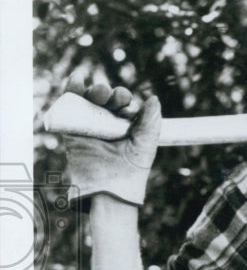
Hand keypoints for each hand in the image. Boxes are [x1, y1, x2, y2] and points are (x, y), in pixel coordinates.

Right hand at [62, 76, 160, 205]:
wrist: (110, 189)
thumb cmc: (132, 170)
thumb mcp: (146, 144)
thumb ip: (151, 121)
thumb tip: (154, 97)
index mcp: (126, 122)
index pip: (124, 103)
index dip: (125, 100)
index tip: (128, 110)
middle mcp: (107, 121)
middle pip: (106, 99)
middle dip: (109, 94)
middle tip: (111, 98)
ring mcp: (89, 123)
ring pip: (89, 99)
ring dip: (93, 90)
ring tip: (98, 92)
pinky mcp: (72, 129)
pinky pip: (70, 106)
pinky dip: (71, 90)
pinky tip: (76, 80)